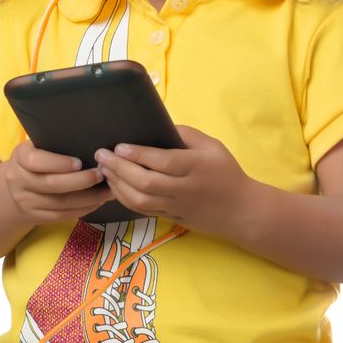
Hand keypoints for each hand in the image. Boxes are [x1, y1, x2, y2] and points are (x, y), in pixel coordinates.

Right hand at [2, 141, 113, 224]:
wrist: (13, 187)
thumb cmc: (34, 160)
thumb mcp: (35, 147)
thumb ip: (54, 145)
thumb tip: (89, 141)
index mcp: (19, 157)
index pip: (35, 161)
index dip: (58, 163)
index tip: (80, 162)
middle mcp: (19, 180)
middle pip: (52, 184)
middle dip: (81, 181)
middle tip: (102, 174)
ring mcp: (26, 201)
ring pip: (61, 203)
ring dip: (88, 198)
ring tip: (107, 190)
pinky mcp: (35, 216)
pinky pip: (62, 216)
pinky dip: (82, 209)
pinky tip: (96, 202)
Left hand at [94, 125, 256, 237]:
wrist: (241, 211)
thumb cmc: (226, 172)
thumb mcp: (212, 146)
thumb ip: (185, 134)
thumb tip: (157, 125)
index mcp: (196, 167)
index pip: (163, 162)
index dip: (139, 155)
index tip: (119, 146)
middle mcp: (185, 189)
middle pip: (147, 182)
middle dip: (120, 169)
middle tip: (101, 155)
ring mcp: (177, 206)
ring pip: (141, 200)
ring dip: (118, 185)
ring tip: (104, 169)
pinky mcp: (171, 218)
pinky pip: (143, 210)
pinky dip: (125, 198)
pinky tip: (114, 186)